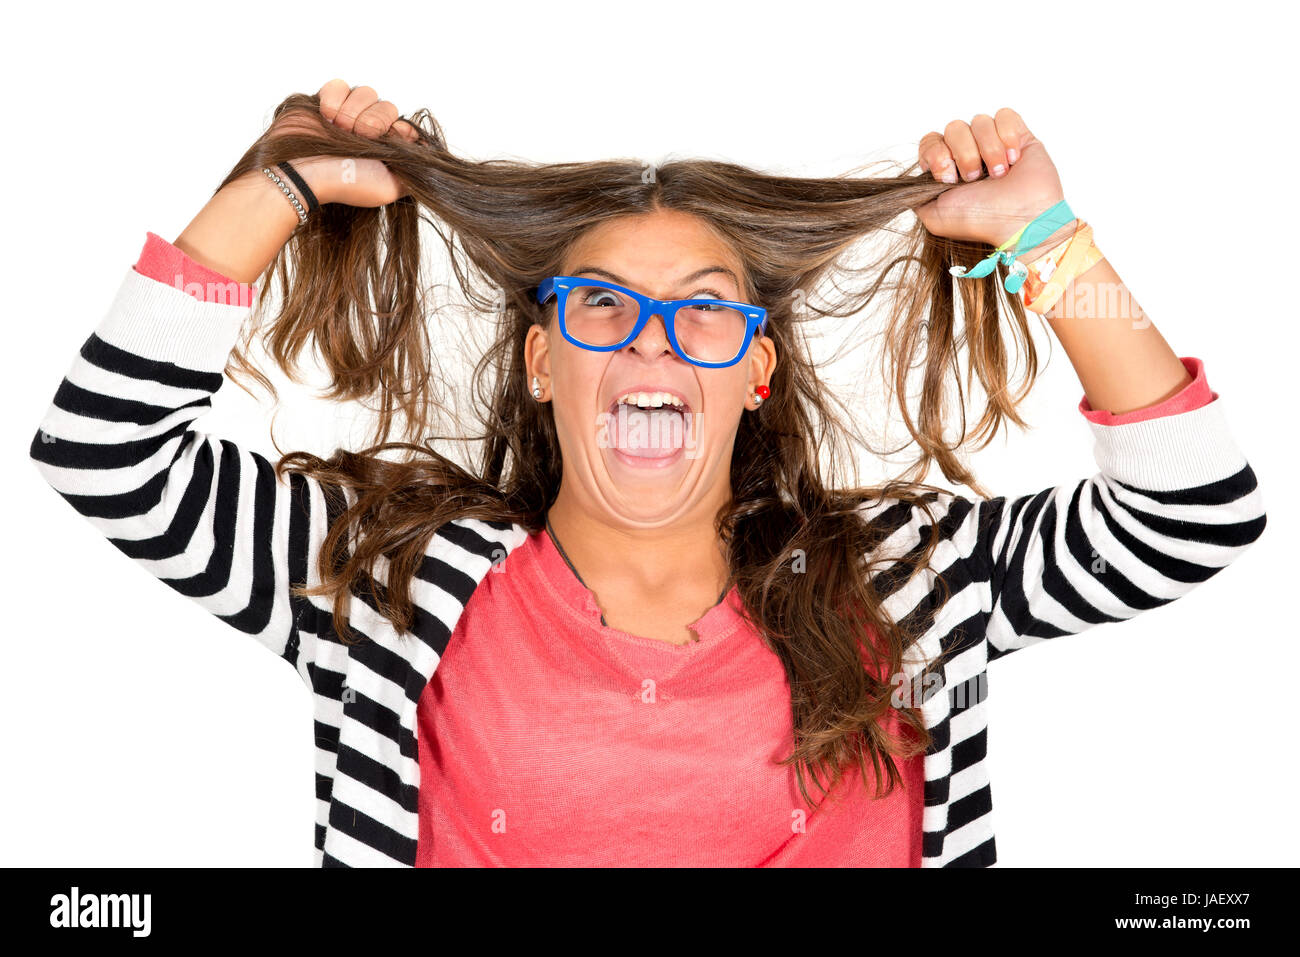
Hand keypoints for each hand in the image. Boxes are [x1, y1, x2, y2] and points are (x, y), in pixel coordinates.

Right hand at [269, 78, 419, 206]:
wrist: (303, 175)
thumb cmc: (344, 184)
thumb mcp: (389, 189)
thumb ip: (413, 172)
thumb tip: (428, 154)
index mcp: (385, 149)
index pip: (404, 125)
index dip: (396, 129)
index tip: (384, 139)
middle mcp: (367, 131)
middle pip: (388, 105)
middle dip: (374, 119)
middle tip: (358, 135)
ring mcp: (346, 115)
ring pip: (366, 92)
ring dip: (355, 109)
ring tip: (339, 127)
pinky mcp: (325, 102)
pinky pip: (340, 84)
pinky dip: (335, 96)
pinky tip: (326, 115)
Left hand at [913, 108, 1069, 255]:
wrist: (1020, 222)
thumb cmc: (981, 221)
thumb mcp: (934, 217)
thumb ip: (914, 197)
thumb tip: (906, 185)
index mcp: (947, 169)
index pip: (931, 141)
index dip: (937, 154)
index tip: (948, 178)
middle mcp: (969, 154)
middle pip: (953, 127)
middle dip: (964, 153)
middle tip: (974, 178)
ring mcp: (993, 144)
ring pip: (979, 121)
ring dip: (988, 149)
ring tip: (999, 175)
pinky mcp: (1018, 136)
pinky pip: (1005, 116)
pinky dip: (1007, 135)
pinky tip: (1013, 159)